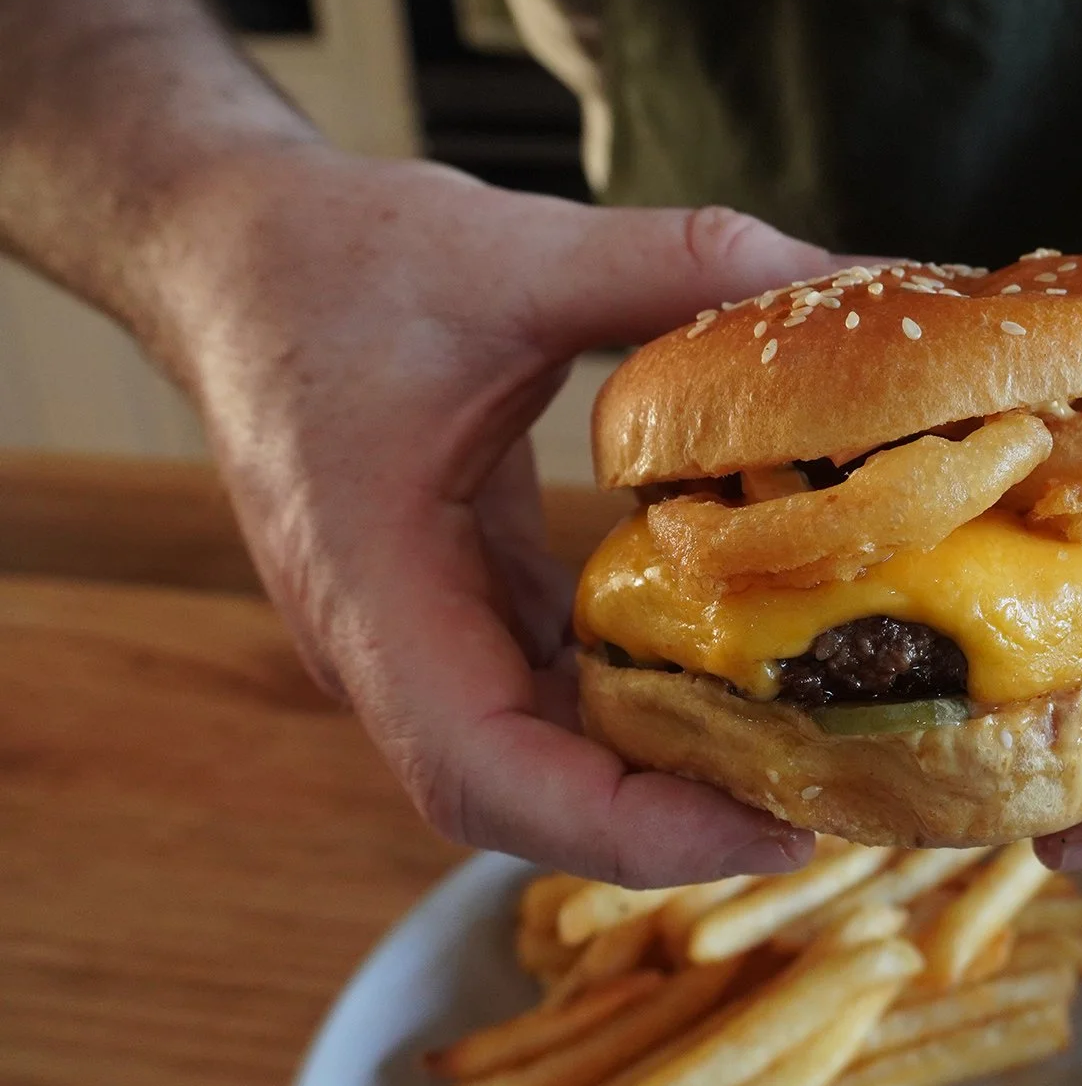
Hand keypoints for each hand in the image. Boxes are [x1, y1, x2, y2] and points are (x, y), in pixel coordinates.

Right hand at [158, 147, 833, 884]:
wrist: (228, 253)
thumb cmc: (335, 258)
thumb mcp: (515, 252)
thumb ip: (679, 265)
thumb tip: (848, 275)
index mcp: (370, 585)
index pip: (482, 772)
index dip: (625, 830)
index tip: (766, 833)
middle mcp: (382, 644)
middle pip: (523, 797)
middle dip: (669, 823)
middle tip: (823, 806)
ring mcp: (411, 638)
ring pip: (535, 760)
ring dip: (657, 778)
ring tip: (800, 762)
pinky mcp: (447, 611)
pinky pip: (542, 695)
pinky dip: (633, 708)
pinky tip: (732, 684)